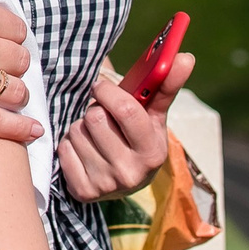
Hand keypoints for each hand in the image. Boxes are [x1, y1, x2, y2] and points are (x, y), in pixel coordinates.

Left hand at [58, 51, 195, 202]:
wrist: (126, 180)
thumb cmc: (139, 137)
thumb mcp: (155, 115)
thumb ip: (167, 85)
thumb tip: (184, 57)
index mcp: (153, 153)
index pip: (126, 110)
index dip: (108, 92)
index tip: (101, 87)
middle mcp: (131, 173)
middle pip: (95, 118)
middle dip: (96, 110)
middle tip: (103, 116)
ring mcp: (105, 185)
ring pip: (77, 131)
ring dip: (81, 127)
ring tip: (96, 135)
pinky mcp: (82, 192)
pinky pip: (64, 150)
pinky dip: (70, 144)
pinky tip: (85, 150)